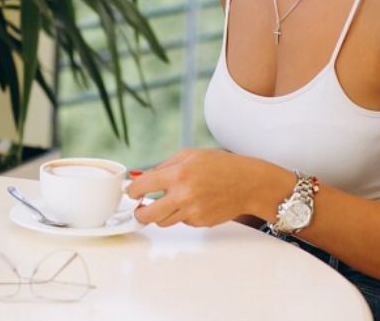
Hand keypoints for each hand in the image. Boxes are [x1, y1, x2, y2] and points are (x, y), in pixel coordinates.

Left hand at [127, 148, 282, 227]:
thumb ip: (164, 167)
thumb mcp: (190, 155)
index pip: (143, 187)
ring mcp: (192, 212)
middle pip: (148, 215)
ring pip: (163, 222)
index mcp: (178, 175)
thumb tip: (142, 178)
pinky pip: (182, 221)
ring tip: (168, 202)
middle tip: (139, 209)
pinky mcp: (200, 223)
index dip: (132, 190)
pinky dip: (182, 214)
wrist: (248, 184)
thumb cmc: (221, 166)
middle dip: (138, 213)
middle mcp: (183, 196)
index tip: (131, 192)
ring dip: (160, 214)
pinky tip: (194, 202)